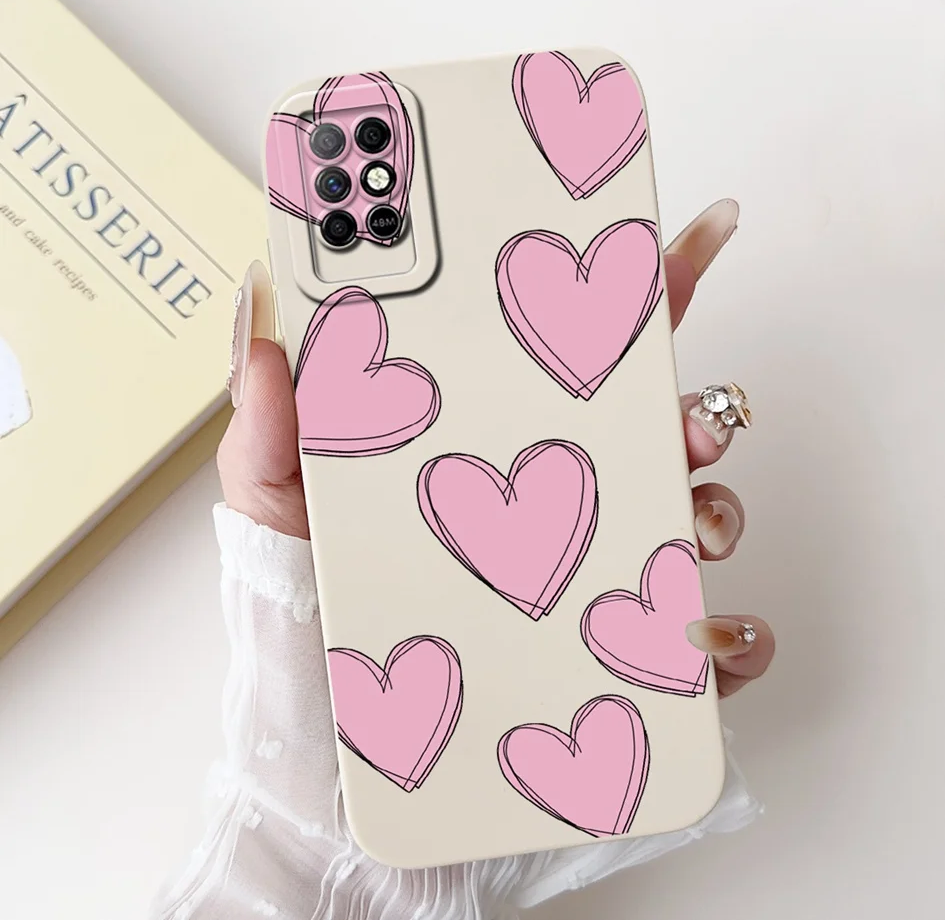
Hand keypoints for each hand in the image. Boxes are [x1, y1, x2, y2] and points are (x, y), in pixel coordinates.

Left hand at [216, 199, 773, 696]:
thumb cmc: (308, 627)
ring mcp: (599, 578)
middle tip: (682, 414)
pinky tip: (697, 638)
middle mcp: (559, 500)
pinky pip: (712, 650)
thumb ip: (270, 428)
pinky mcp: (625, 667)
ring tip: (685, 530)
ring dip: (715, 511)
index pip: (570, 352)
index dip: (625, 288)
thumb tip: (263, 331)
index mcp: (491, 445)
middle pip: (657, 428)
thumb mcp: (275, 513)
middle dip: (694, 405)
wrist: (329, 762)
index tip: (666, 238)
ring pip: (698, 521)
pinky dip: (731, 638)